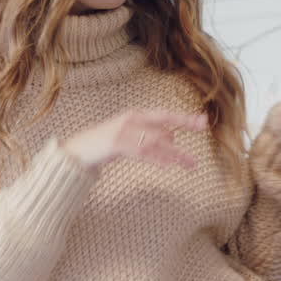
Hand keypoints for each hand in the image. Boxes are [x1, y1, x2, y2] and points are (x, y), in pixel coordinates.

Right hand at [62, 109, 207, 169]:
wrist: (76, 150)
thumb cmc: (103, 144)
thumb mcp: (128, 136)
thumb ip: (146, 136)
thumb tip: (171, 139)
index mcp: (134, 115)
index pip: (164, 115)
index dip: (184, 119)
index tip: (203, 121)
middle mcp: (131, 120)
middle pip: (163, 130)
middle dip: (181, 141)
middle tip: (198, 151)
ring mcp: (123, 131)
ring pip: (155, 143)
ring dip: (173, 155)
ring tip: (189, 164)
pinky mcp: (115, 144)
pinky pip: (141, 153)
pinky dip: (155, 159)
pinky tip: (167, 165)